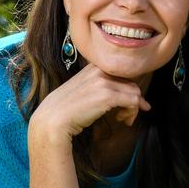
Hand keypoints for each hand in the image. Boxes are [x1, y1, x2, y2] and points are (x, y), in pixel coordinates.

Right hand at [29, 63, 150, 143]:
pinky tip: (122, 120)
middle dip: (134, 100)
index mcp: (94, 67)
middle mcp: (100, 70)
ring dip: (133, 108)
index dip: (128, 88)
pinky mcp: (108, 96)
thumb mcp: (82, 90)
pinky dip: (132, 112)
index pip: (122, 74)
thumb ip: (98, 86)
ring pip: (135, 92)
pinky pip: (133, 101)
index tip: (127, 102)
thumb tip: (119, 94)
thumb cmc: (66, 110)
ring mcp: (104, 82)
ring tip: (123, 119)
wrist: (53, 120)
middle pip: (131, 83)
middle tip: (125, 115)